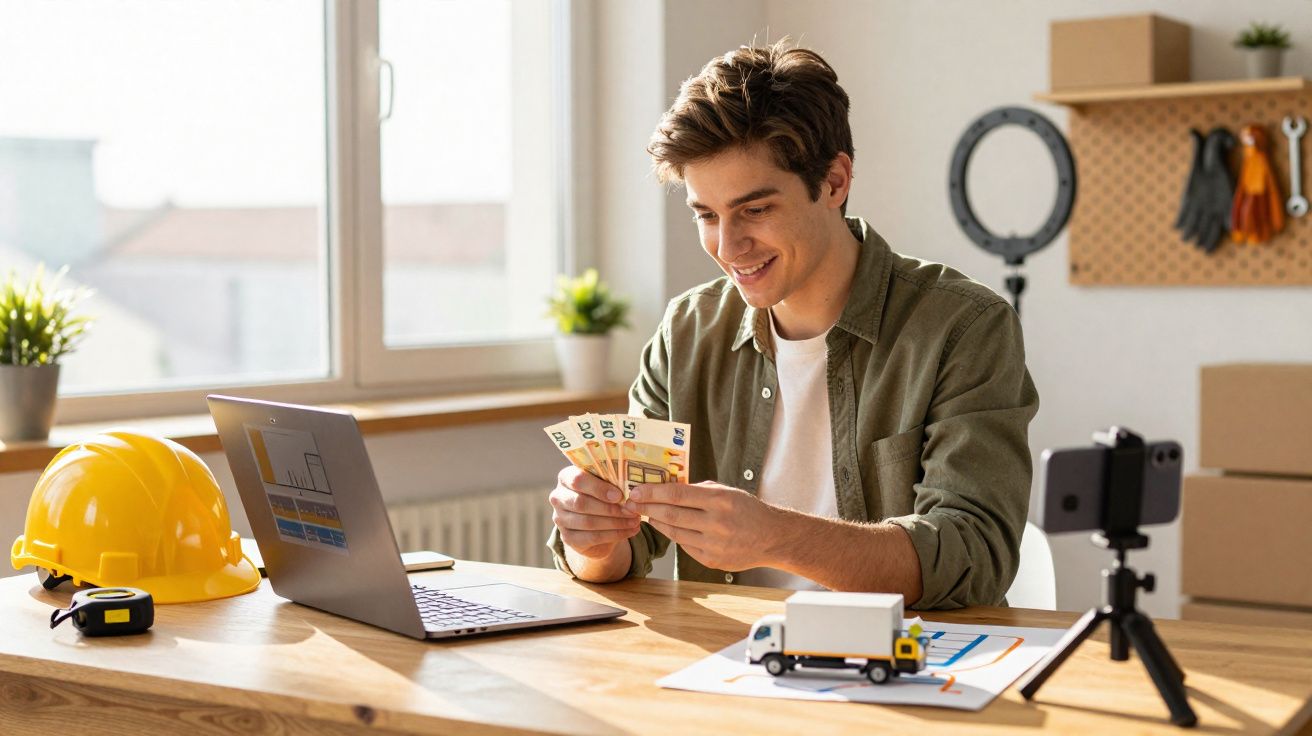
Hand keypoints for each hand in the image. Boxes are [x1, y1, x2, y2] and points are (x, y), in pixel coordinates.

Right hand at [549, 466, 640, 559]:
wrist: (595, 522)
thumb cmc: (602, 495)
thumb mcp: (606, 484)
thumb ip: (613, 482)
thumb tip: (632, 490)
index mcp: (566, 478)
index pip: (577, 480)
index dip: (598, 488)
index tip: (619, 495)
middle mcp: (558, 498)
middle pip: (581, 503)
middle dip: (609, 508)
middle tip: (631, 510)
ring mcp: (560, 519)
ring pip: (588, 522)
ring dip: (615, 522)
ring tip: (634, 521)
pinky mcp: (568, 538)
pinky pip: (593, 537)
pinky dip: (615, 534)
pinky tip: (630, 531)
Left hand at [625, 481, 783, 570]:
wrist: (771, 538)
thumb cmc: (747, 510)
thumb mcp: (726, 491)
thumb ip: (698, 490)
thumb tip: (667, 487)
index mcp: (720, 500)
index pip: (677, 494)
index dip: (653, 492)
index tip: (636, 490)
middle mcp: (716, 523)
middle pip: (671, 514)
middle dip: (647, 507)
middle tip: (632, 502)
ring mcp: (713, 544)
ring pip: (674, 532)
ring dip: (656, 522)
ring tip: (647, 514)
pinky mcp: (711, 560)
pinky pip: (684, 545)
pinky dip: (674, 534)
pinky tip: (667, 527)